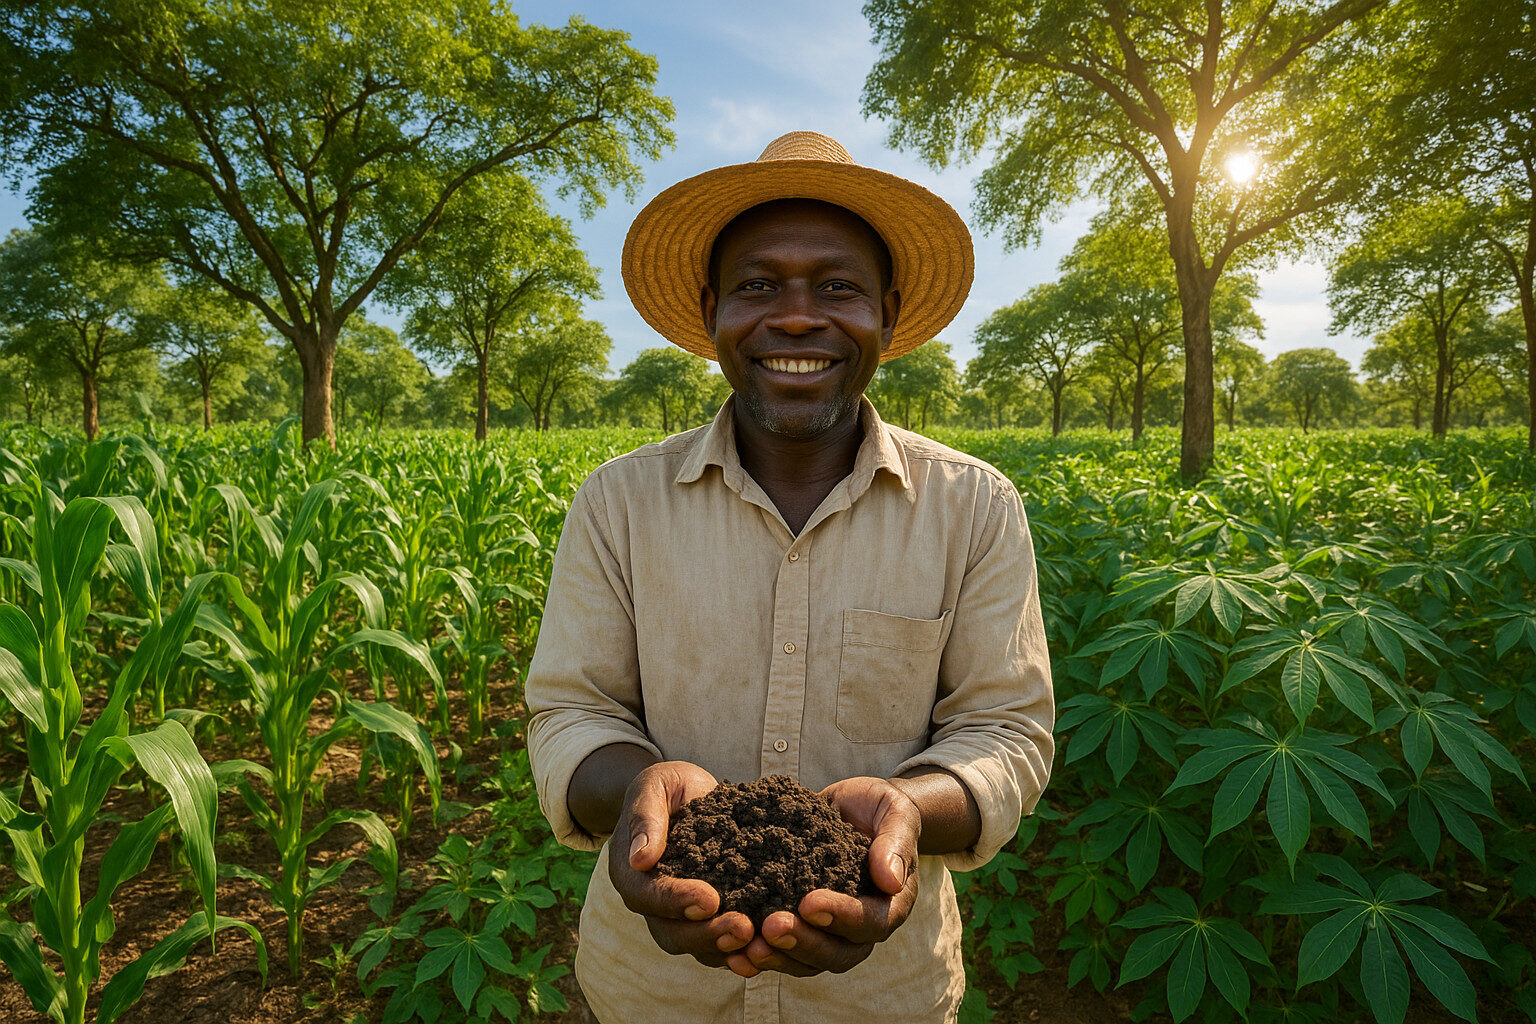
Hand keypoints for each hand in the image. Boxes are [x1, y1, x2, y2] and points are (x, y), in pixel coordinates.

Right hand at [609, 761, 755, 968]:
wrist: (688, 795)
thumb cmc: (668, 787)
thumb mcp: (655, 786)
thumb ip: (646, 817)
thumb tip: (640, 858)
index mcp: (632, 872)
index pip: (648, 896)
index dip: (677, 901)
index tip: (710, 899)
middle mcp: (651, 902)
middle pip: (671, 933)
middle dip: (707, 934)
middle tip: (743, 928)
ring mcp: (678, 915)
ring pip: (696, 946)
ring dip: (726, 948)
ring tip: (757, 943)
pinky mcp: (705, 918)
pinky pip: (718, 944)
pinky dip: (739, 951)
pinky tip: (766, 948)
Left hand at [726, 776, 921, 977]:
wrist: (854, 807)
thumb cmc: (880, 808)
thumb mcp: (894, 813)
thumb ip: (894, 842)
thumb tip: (891, 882)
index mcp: (890, 903)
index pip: (871, 922)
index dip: (842, 917)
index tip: (809, 902)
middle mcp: (862, 927)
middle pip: (838, 953)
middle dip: (803, 943)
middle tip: (770, 927)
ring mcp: (831, 932)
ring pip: (809, 961)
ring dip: (779, 957)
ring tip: (748, 947)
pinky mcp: (803, 926)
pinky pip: (785, 951)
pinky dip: (762, 955)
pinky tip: (734, 953)